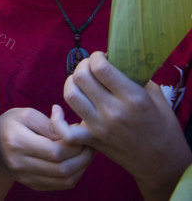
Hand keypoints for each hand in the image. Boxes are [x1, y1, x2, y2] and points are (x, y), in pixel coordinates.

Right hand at [0, 106, 92, 191]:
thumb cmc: (10, 125)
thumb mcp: (26, 114)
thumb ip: (50, 123)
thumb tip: (73, 131)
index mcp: (16, 141)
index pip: (56, 151)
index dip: (75, 144)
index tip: (81, 133)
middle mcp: (19, 163)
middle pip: (63, 168)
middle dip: (83, 157)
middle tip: (90, 145)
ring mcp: (25, 177)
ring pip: (66, 180)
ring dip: (82, 167)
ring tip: (85, 153)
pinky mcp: (32, 185)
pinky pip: (61, 185)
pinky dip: (74, 174)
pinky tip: (75, 162)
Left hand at [54, 51, 190, 199]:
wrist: (162, 162)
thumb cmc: (162, 125)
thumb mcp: (156, 96)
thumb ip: (135, 76)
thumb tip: (114, 58)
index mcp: (134, 98)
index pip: (100, 67)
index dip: (96, 57)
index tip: (101, 58)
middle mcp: (114, 112)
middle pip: (81, 77)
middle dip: (83, 66)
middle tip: (90, 67)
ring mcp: (100, 127)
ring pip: (70, 95)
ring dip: (71, 83)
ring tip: (80, 82)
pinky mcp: (92, 140)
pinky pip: (65, 131)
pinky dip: (58, 120)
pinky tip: (60, 111)